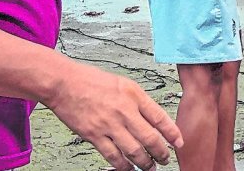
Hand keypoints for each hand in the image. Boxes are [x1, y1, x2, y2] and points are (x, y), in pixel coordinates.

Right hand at [44, 63, 182, 170]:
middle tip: (165, 159)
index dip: (172, 133)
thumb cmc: (91, 81)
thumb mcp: (123, 84)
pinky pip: (112, 156)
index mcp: (134, 95)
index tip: (179, 143)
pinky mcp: (94, 135)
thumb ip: (139, 101)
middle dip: (161, 152)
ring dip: (144, 162)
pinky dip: (123, 166)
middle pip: (150, 138)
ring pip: (134, 150)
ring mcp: (109, 124)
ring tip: (150, 167)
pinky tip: (129, 168)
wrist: (64, 83)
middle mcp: (124, 110)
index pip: (160, 117)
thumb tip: (153, 119)